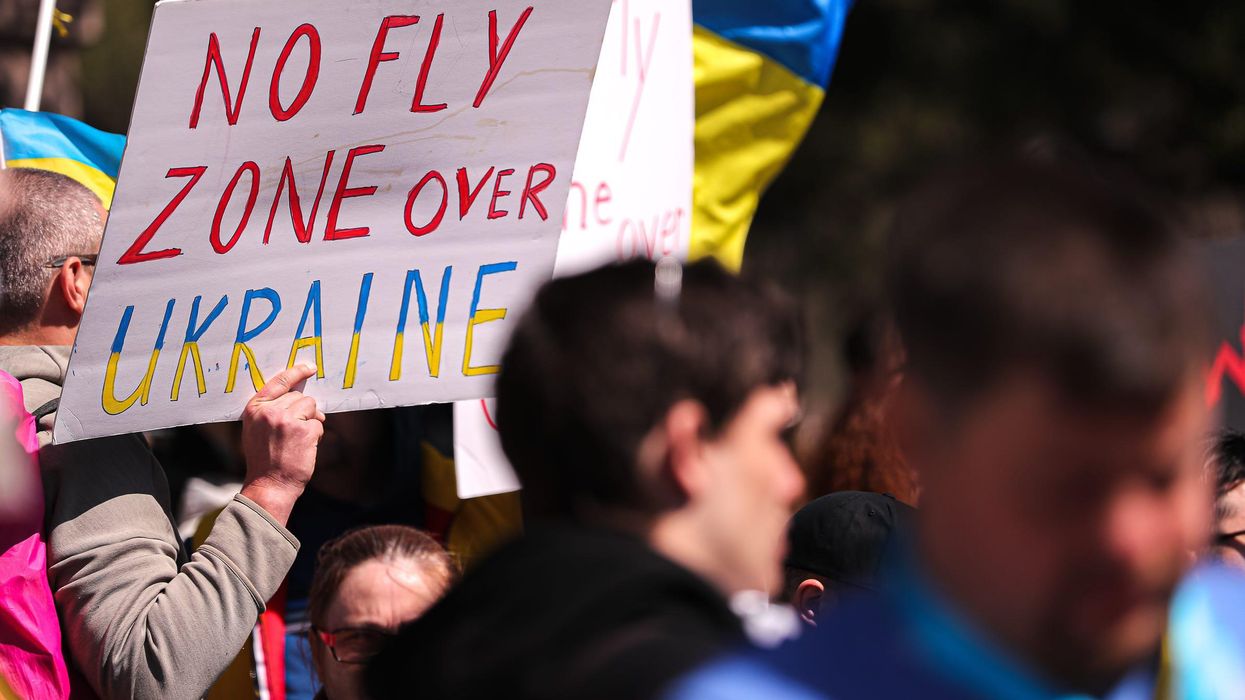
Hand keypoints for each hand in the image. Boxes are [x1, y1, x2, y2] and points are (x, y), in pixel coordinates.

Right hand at [239, 365, 324, 524]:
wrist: (269, 484)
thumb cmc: (264, 459)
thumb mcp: (256, 430)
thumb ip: (269, 410)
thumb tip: (295, 393)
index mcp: (254, 408)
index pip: (279, 381)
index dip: (297, 372)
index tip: (310, 367)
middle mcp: (269, 411)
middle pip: (299, 396)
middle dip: (304, 410)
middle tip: (296, 431)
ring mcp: (287, 419)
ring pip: (311, 407)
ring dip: (312, 421)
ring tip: (299, 440)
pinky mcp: (303, 430)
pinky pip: (318, 423)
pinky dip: (316, 435)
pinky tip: (304, 447)